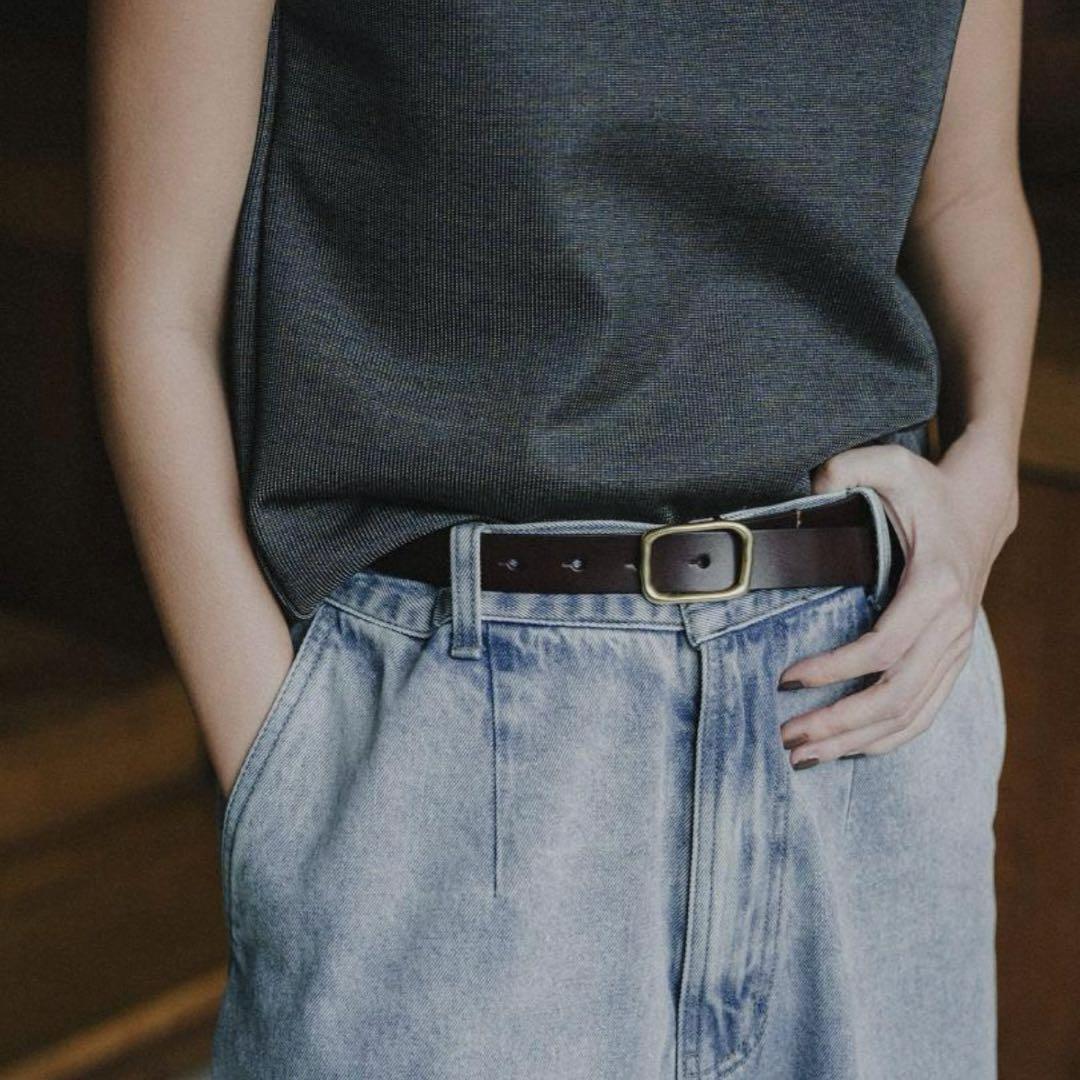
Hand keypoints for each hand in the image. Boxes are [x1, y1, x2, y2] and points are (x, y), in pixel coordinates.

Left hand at [776, 428, 1018, 766]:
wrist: (975, 509)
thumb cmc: (924, 489)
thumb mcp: (890, 464)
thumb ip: (847, 467)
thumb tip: (805, 488)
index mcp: (936, 587)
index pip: (884, 647)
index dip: (835, 669)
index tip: (786, 678)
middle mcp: (952, 627)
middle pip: (894, 695)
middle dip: (836, 722)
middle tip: (783, 735)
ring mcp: (955, 651)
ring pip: (908, 715)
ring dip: (854, 741)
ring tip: (801, 755)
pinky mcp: (950, 662)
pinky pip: (923, 715)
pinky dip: (885, 740)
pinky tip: (844, 750)